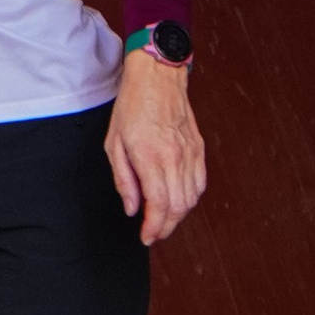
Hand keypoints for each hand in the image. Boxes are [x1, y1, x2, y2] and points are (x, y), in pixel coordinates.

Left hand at [106, 48, 206, 247]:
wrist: (158, 77)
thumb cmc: (132, 106)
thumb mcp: (114, 144)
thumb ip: (124, 180)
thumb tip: (132, 207)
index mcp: (150, 157)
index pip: (158, 205)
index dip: (153, 227)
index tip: (146, 237)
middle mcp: (175, 157)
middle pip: (178, 207)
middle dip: (166, 227)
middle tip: (154, 234)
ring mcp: (190, 153)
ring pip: (192, 198)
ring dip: (179, 215)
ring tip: (164, 221)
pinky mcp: (199, 148)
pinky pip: (200, 182)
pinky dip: (191, 198)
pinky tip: (179, 202)